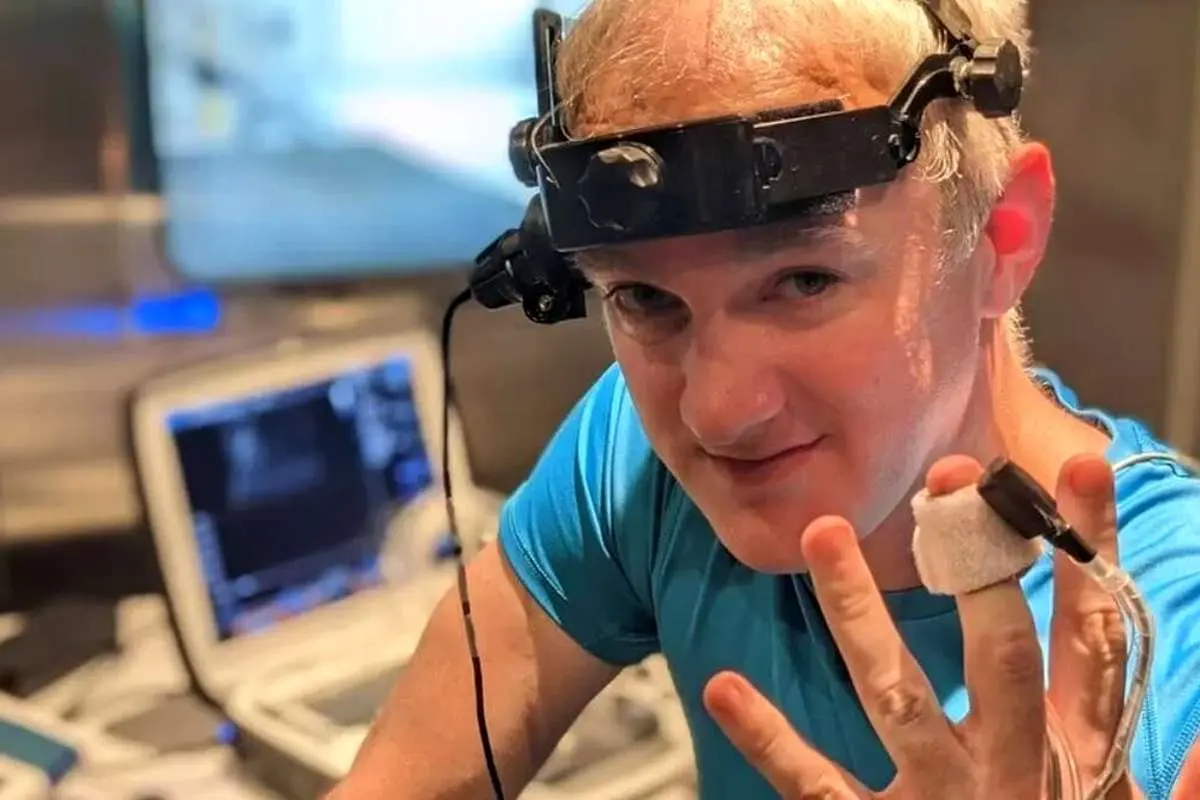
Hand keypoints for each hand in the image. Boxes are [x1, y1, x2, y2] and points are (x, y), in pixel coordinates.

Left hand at [703, 453, 1141, 798]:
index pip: (1093, 639)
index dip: (1086, 551)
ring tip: (821, 533)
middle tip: (951, 479)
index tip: (1073, 467)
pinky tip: (725, 689)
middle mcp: (1014, 774)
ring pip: (899, 697)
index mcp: (1077, 759)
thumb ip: (1171, 783)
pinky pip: (818, 786)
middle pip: (1003, 658)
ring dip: (861, 613)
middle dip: (980, 567)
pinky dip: (771, 740)